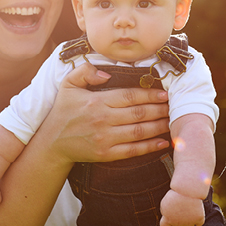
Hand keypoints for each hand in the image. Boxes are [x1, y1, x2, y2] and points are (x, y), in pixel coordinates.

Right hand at [41, 63, 170, 163]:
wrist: (52, 143)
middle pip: (138, 113)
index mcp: (97, 101)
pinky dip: (149, 147)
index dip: (149, 94)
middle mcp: (103, 120)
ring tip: (172, 121)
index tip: (164, 93)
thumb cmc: (63, 111)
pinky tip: (162, 142)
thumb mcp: (68, 85)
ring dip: (159, 126)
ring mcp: (105, 138)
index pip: (129, 96)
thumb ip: (86, 72)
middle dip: (159, 109)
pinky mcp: (106, 154)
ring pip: (139, 131)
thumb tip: (106, 72)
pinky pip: (132, 150)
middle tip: (174, 106)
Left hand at [159, 189, 204, 225]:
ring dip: (188, 221)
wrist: (187, 189)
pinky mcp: (199, 220)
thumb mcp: (165, 202)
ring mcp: (188, 223)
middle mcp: (177, 223)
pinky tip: (196, 210)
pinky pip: (199, 223)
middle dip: (178, 220)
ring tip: (188, 210)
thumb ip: (166, 212)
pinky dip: (199, 218)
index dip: (167, 223)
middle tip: (181, 208)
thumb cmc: (176, 193)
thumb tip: (169, 218)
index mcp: (167, 219)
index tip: (170, 217)